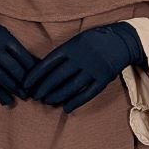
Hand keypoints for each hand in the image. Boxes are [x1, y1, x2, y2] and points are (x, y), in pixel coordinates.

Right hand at [0, 18, 37, 105]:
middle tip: (32, 90)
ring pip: (0, 77)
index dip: (31, 68)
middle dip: (24, 81)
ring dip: (13, 89)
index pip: (21, 54)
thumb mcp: (2, 33)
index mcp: (2, 37)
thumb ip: (16, 47)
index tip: (38, 77)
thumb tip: (36, 63)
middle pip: (12, 67)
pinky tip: (7, 100)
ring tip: (23, 96)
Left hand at [21, 23, 147, 112]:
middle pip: (57, 77)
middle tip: (35, 96)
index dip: (35, 75)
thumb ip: (63, 53)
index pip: (48, 63)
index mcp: (72, 47)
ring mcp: (93, 69)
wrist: (122, 40)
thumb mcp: (77, 40)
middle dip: (44, 88)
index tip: (26, 84)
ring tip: (47, 102)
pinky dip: (76, 102)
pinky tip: (66, 108)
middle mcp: (81, 58)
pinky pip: (87, 93)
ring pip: (71, 87)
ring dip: (57, 96)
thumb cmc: (95, 40)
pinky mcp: (103, 79)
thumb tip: (44, 69)